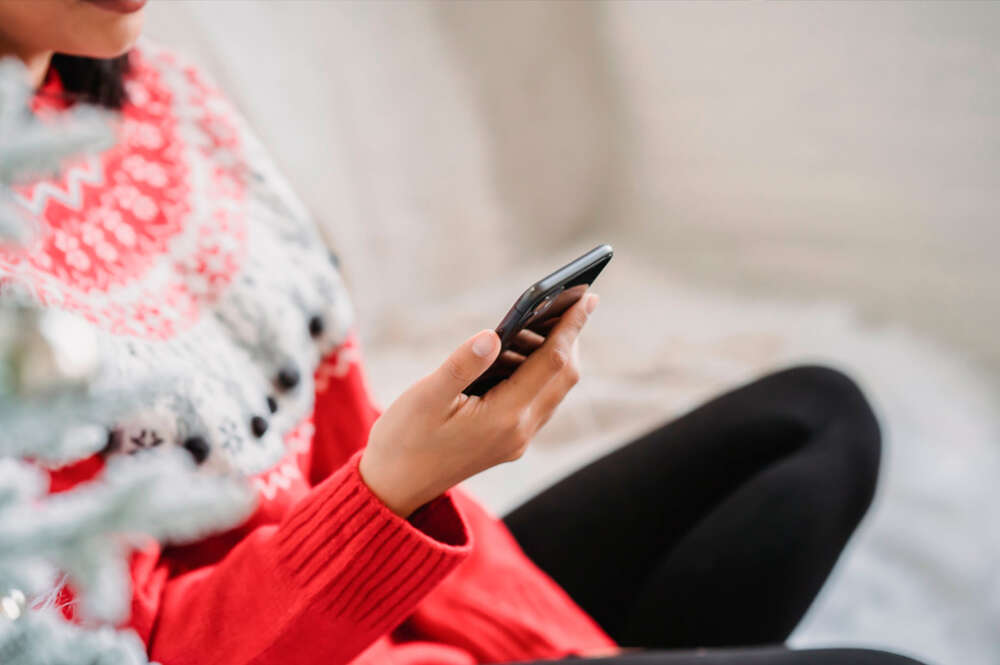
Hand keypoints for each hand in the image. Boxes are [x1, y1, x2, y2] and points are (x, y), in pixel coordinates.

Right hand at [359, 293, 598, 516]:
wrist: (393, 488)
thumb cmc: (403, 440)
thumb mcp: (425, 397)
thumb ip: (462, 365)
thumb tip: (493, 335)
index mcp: (504, 417)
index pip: (552, 363)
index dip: (571, 327)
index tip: (587, 296)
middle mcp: (519, 432)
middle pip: (564, 377)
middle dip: (573, 338)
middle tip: (575, 301)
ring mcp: (516, 440)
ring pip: (554, 391)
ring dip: (559, 356)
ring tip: (548, 320)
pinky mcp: (508, 443)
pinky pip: (539, 402)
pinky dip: (542, 373)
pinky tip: (525, 353)